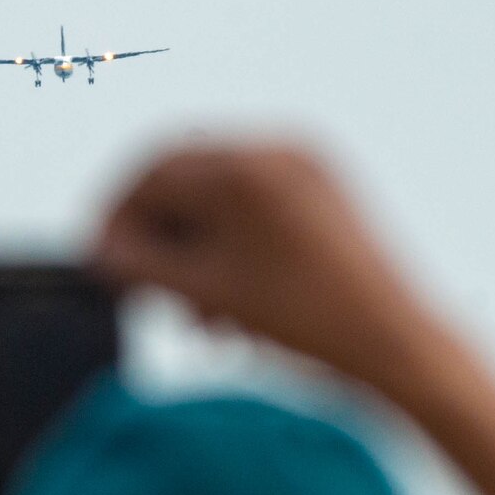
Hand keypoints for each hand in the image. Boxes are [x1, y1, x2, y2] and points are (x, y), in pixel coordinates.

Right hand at [94, 141, 445, 399]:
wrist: (395, 344)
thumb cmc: (311, 322)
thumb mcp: (208, 292)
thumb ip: (140, 265)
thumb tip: (99, 250)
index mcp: (246, 166)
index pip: (153, 170)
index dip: (117, 215)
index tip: (102, 255)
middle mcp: (277, 150)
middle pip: (185, 179)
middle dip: (158, 235)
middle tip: (142, 284)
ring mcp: (307, 166)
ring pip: (220, 195)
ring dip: (194, 246)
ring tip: (194, 309)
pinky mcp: (326, 190)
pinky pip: (256, 203)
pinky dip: (230, 243)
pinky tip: (228, 297)